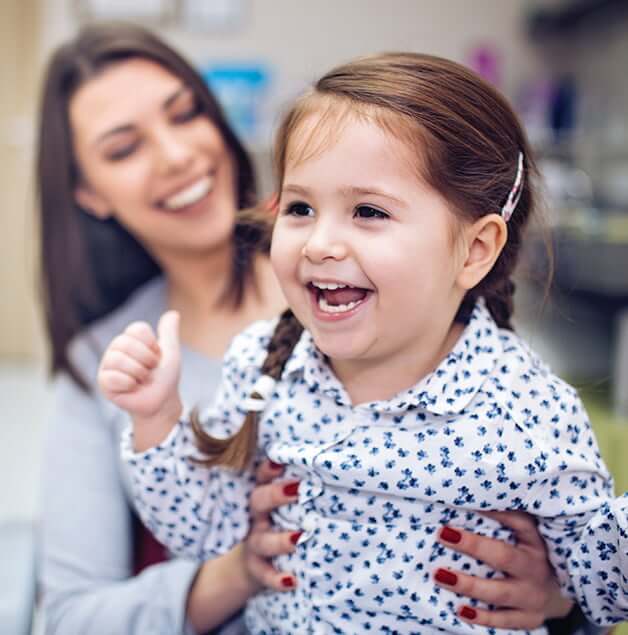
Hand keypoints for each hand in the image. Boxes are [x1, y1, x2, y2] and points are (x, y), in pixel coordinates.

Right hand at [98, 311, 181, 448]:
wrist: (162, 402)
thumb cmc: (165, 377)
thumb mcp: (170, 353)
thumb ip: (169, 333)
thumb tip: (173, 313)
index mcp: (131, 339)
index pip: (137, 329)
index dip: (152, 345)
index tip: (156, 356)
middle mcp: (116, 349)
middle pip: (125, 343)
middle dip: (146, 359)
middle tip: (150, 370)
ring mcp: (108, 365)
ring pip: (117, 358)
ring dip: (138, 372)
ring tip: (141, 380)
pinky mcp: (103, 382)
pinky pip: (113, 377)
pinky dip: (129, 384)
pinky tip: (132, 388)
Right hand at [242, 459, 301, 591]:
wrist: (251, 564)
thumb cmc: (279, 524)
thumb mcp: (283, 506)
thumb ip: (300, 491)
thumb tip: (336, 471)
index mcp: (264, 496)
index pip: (262, 477)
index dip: (268, 469)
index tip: (280, 461)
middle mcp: (256, 517)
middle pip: (258, 501)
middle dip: (275, 495)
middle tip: (297, 490)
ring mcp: (254, 543)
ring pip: (261, 540)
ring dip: (280, 540)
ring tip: (299, 538)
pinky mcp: (256, 568)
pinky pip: (264, 574)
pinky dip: (276, 578)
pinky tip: (291, 581)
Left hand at [433, 511, 571, 629]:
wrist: (563, 592)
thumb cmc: (533, 553)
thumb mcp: (528, 534)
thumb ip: (506, 518)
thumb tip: (467, 500)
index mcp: (536, 541)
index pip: (518, 522)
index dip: (495, 513)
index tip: (466, 502)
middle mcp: (535, 568)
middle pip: (504, 557)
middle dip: (473, 546)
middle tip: (443, 534)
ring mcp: (533, 596)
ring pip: (500, 593)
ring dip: (469, 585)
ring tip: (440, 575)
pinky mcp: (530, 618)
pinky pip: (504, 620)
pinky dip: (482, 617)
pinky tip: (460, 610)